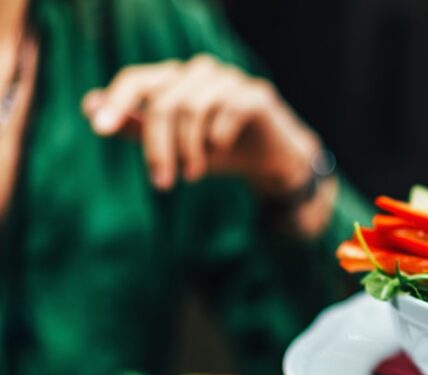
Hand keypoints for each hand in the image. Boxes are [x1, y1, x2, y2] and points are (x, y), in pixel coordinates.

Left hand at [81, 54, 318, 194]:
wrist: (271, 162)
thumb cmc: (217, 152)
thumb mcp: (172, 146)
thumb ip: (134, 127)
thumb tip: (91, 108)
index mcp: (175, 79)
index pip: (137, 79)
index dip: (116, 101)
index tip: (99, 129)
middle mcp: (200, 72)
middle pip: (164, 101)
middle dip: (157, 146)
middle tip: (161, 183)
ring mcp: (231, 79)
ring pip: (193, 107)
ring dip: (188, 148)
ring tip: (192, 176)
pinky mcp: (256, 94)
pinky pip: (228, 111)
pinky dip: (219, 138)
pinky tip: (221, 153)